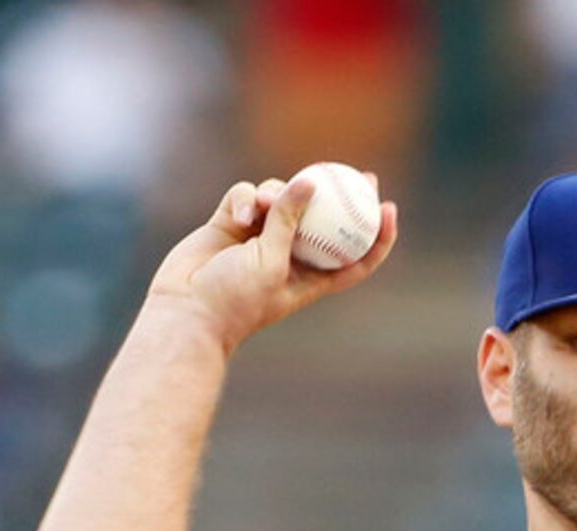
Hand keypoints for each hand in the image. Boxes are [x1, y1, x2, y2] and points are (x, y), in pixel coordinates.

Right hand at [147, 173, 398, 356]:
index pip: (354, 257)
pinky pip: (245, 196)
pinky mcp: (231, 222)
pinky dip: (244, 199)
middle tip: (361, 173)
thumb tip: (309, 182)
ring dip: (276, 195)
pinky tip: (238, 215)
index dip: (376, 236)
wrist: (186, 311)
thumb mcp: (271, 263)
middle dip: (343, 195)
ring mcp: (260, 236)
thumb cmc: (235, 300)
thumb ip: (289, 221)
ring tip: (261, 205)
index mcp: (310, 277)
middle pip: (325, 219)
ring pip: (282, 198)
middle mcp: (289, 255)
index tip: (389, 209)